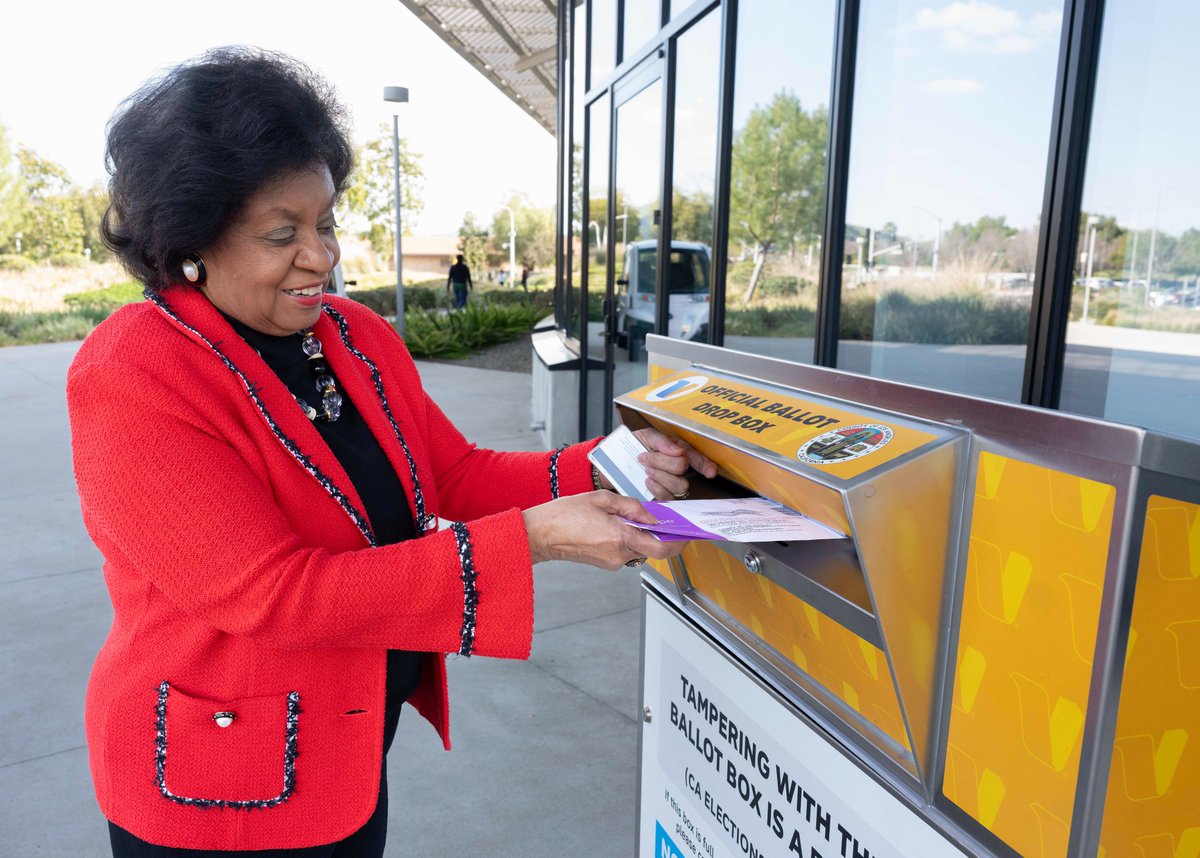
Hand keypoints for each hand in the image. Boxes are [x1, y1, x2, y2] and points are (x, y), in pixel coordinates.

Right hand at [523, 491, 688, 568]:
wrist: (541, 534)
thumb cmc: (564, 515)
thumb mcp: (602, 499)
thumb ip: (631, 506)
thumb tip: (652, 515)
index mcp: (620, 537)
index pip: (661, 548)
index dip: (678, 542)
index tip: (685, 533)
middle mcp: (619, 554)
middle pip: (652, 548)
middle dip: (659, 534)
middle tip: (660, 519)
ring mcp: (612, 562)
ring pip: (639, 549)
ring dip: (642, 535)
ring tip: (631, 517)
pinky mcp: (605, 563)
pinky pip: (626, 550)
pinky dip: (629, 538)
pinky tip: (617, 525)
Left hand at [594, 427, 716, 499]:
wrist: (615, 460)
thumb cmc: (633, 446)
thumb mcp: (646, 435)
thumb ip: (662, 441)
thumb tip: (677, 450)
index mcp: (677, 451)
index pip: (698, 458)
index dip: (706, 465)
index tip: (710, 472)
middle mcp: (677, 468)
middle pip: (682, 469)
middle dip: (663, 462)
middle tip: (646, 457)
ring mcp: (669, 483)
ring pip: (679, 485)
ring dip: (660, 475)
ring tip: (646, 469)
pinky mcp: (660, 496)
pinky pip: (667, 497)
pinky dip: (657, 487)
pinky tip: (647, 480)